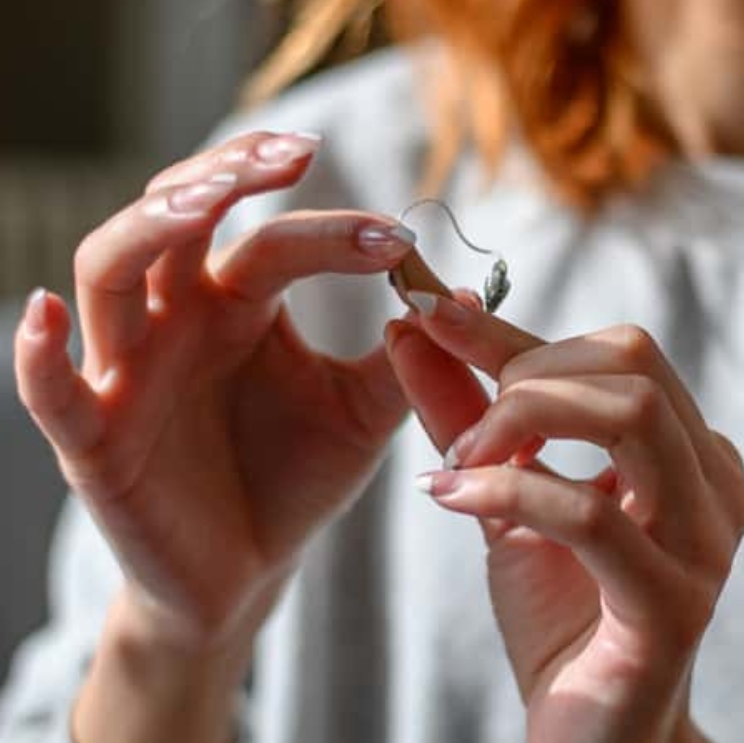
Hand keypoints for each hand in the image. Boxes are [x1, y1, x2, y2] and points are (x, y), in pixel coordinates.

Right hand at [13, 131, 419, 649]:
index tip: (397, 236)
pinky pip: (50, 390)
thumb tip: (456, 295)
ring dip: (149, 228)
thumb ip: (403, 359)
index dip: (331, 230)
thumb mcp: (363, 414)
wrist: (248, 571)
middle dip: (226, 176)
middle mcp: (174, 320)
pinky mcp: (92, 441)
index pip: (271, 240)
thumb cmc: (296, 477)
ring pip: (108, 273)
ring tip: (205, 202)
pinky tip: (48, 312)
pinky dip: (37, 353)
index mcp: (236, 306)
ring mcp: (126, 372)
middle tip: (293, 153)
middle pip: (176, 218)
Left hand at [386, 293, 743, 742]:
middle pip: (634, 361)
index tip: (429, 311)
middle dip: (526, 372)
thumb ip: (467, 416)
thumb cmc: (560, 615)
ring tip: (461, 464)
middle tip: (464, 432)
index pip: (617, 350)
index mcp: (692, 452)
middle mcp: (717, 486)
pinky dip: (510, 491)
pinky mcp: (672, 606)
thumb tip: (412, 330)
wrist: (590, 732)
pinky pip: (592, 515)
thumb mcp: (506, 498)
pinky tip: (453, 498)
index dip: (515, 328)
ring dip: (521, 421)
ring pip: (631, 415)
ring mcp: (705, 545)